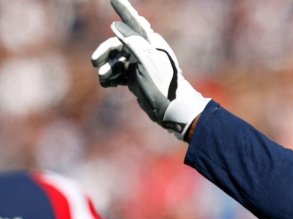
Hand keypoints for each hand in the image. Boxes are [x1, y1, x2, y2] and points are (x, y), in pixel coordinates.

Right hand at [90, 0, 208, 138]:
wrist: (172, 109)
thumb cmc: (163, 84)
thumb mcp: (146, 61)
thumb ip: (131, 41)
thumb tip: (115, 24)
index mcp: (151, 43)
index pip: (134, 22)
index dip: (123, 9)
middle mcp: (145, 51)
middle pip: (117, 43)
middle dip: (105, 51)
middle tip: (94, 61)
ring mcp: (139, 65)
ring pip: (115, 59)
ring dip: (107, 66)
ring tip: (103, 77)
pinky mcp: (135, 78)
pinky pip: (117, 72)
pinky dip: (110, 77)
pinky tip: (106, 83)